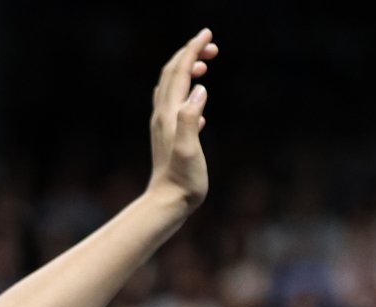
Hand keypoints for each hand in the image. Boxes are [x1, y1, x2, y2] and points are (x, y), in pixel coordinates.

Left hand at [147, 27, 218, 211]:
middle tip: (212, 46)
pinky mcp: (169, 139)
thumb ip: (191, 119)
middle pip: (171, 75)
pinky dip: (186, 95)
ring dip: (186, 71)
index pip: (179, 72)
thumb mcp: (189, 149)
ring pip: (171, 90)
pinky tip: (198, 104)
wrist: (167, 204)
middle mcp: (163, 117)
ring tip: (205, 65)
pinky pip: (175, 109)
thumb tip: (199, 90)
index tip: (208, 33)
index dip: (192, 50)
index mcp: (170, 114)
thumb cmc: (182, 181)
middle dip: (189, 54)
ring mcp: (164, 128)